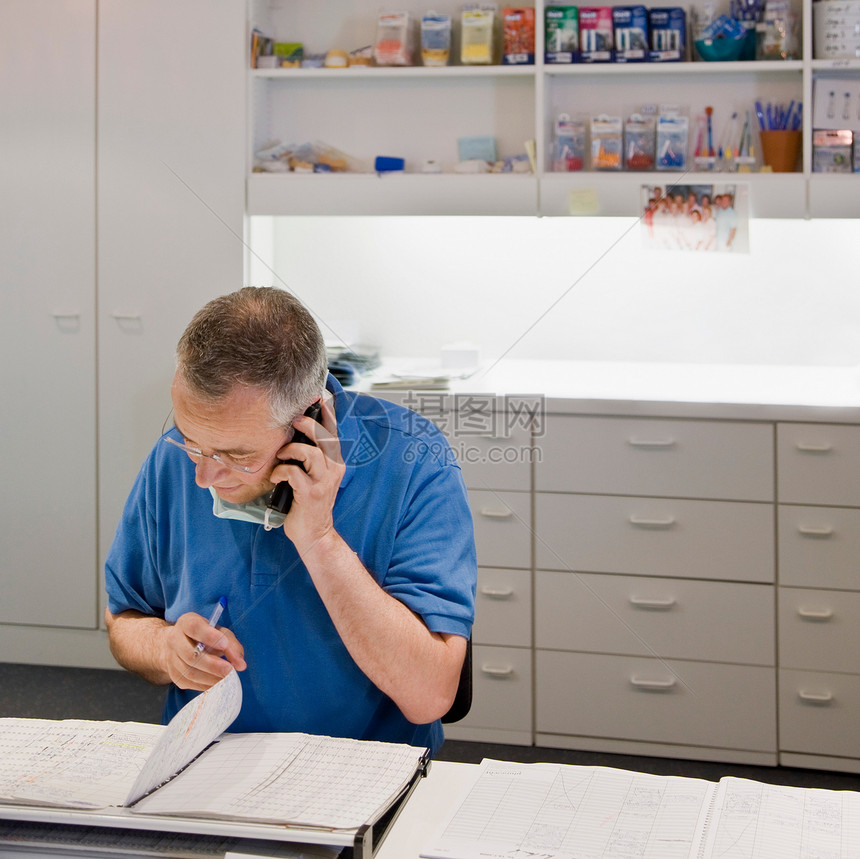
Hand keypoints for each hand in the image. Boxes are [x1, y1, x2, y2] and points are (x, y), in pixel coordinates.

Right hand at [160, 612, 245, 691]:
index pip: (194, 627)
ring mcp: (171, 658)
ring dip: (210, 678)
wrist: (180, 645)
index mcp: (186, 623)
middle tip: (229, 670)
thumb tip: (241, 665)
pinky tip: (217, 683)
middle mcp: (174, 639)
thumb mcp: (220, 632)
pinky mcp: (173, 674)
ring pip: (189, 672)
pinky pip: (189, 682)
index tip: (224, 645)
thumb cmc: (205, 636)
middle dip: (212, 665)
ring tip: (226, 679)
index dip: (209, 636)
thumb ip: (232, 645)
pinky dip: (205, 685)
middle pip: (190, 655)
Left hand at [270, 397, 345, 553]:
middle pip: (324, 437)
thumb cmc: (307, 501)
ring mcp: (323, 481)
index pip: (333, 431)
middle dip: (307, 424)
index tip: (317, 396)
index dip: (327, 412)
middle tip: (293, 420)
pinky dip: (281, 471)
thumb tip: (293, 432)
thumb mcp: (314, 475)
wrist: (313, 532)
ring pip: (311, 453)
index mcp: (335, 462)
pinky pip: (294, 473)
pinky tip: (276, 477)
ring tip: (280, 455)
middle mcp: (333, 469)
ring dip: (291, 449)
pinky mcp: (310, 493)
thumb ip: (309, 456)